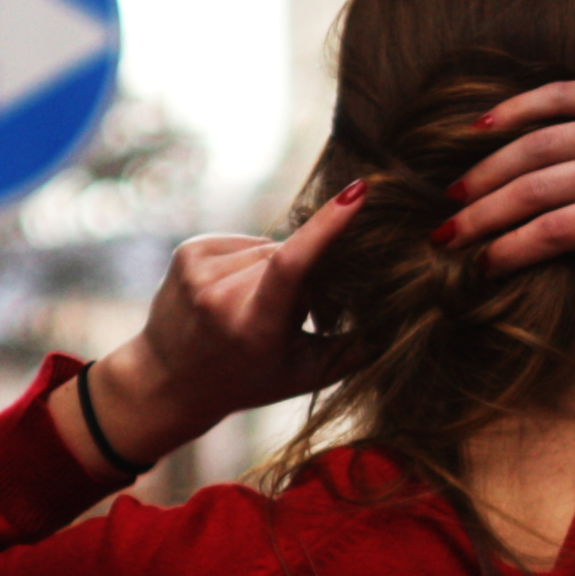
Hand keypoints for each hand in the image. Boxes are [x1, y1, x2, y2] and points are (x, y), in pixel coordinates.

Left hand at [65, 183, 368, 473]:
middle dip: (305, 276)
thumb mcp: (304, 375)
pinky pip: (243, 242)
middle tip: (292, 316)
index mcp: (253, 327)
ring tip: (256, 307)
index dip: (327, 227)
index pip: (293, 265)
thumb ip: (354, 349)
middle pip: (289, 257)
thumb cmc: (247, 381)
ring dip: (276, 268)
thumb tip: (406, 316)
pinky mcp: (188, 251)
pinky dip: (251, 261)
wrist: (168, 382)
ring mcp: (198, 271)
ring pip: (267, 247)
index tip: (357, 194)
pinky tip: (236, 291)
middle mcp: (220, 296)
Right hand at [439, 86, 574, 295]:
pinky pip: (564, 95)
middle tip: (443, 236)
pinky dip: (520, 108)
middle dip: (484, 215)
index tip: (478, 267)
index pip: (560, 232)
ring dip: (491, 167)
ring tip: (456, 194)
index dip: (511, 250)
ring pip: (543, 141)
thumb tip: (560, 283)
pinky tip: (481, 127)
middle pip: (539, 188)